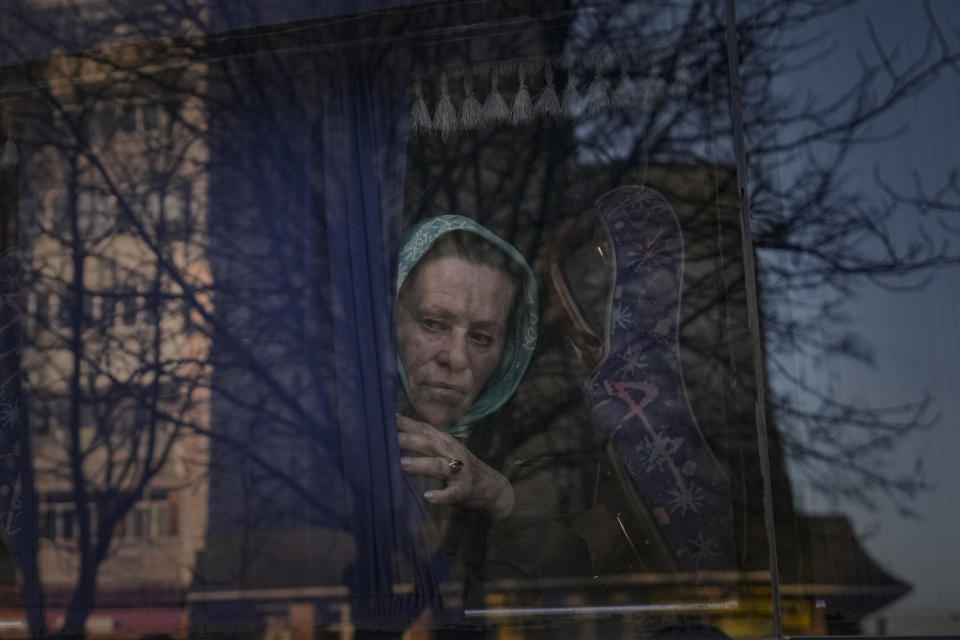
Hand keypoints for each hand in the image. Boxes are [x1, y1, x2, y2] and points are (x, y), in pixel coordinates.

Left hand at [397, 414, 513, 519]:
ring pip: (439, 465)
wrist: (491, 486)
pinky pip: (452, 493)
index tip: (384, 417)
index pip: (422, 428)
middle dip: (408, 440)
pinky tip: (428, 497)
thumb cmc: (459, 466)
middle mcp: (452, 452)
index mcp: (444, 441)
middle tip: (387, 439)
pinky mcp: (464, 489)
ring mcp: (459, 471)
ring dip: (421, 464)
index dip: (404, 423)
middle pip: (429, 443)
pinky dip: (441, 495)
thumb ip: (423, 441)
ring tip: (402, 465)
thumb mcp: (444, 449)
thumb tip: (392, 434)